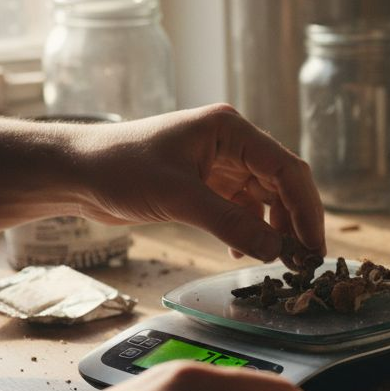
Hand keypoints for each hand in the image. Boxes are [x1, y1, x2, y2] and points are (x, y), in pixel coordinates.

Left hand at [69, 104, 325, 260]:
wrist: (74, 172)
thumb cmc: (119, 168)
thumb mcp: (179, 197)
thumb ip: (231, 224)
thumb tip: (276, 251)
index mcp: (229, 130)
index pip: (286, 167)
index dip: (307, 208)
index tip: (315, 245)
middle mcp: (230, 143)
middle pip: (282, 183)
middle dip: (295, 222)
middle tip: (306, 261)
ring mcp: (218, 164)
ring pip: (264, 198)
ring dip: (273, 229)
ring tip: (278, 261)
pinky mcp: (204, 184)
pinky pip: (241, 209)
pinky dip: (248, 231)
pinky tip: (243, 252)